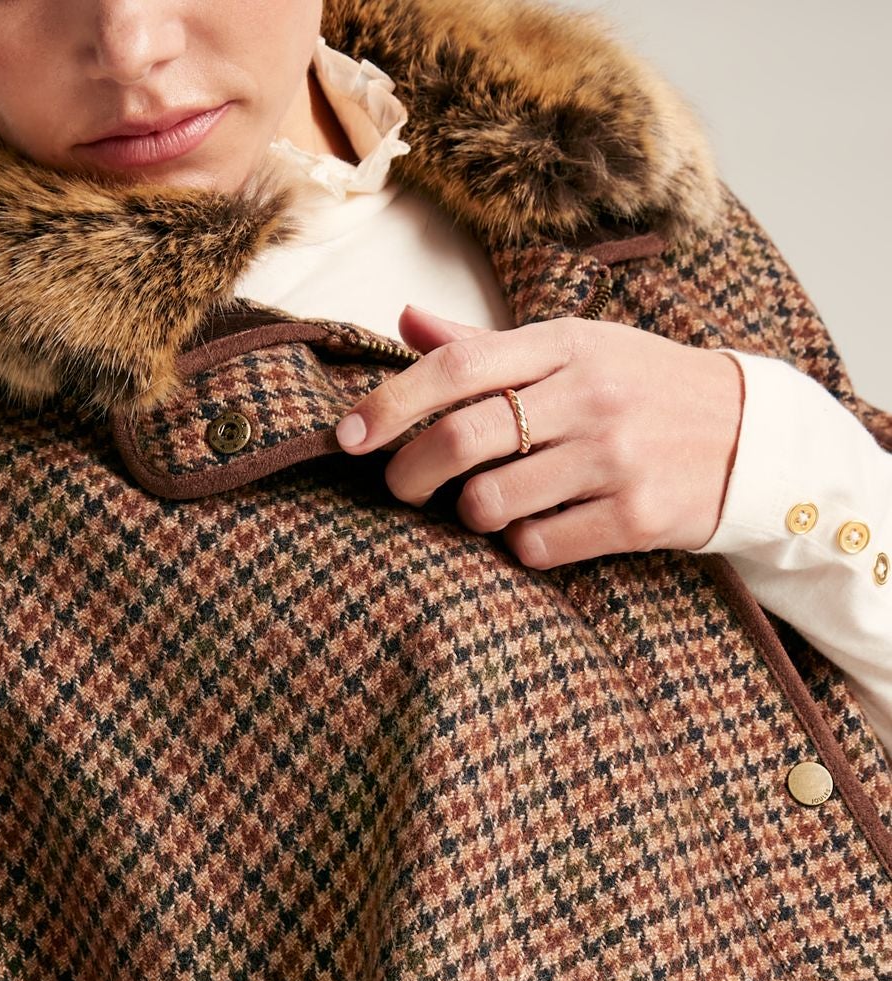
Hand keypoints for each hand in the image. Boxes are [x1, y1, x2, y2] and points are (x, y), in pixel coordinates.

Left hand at [332, 303, 745, 568]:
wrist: (750, 434)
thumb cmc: (640, 390)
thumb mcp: (574, 350)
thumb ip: (488, 348)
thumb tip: (406, 321)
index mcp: (564, 345)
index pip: (456, 368)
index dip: (389, 406)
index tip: (344, 438)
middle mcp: (588, 395)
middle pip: (459, 440)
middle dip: (409, 474)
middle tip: (401, 489)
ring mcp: (613, 456)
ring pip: (490, 503)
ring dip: (472, 515)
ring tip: (490, 505)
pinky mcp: (634, 516)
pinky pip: (537, 546)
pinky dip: (522, 546)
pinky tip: (539, 529)